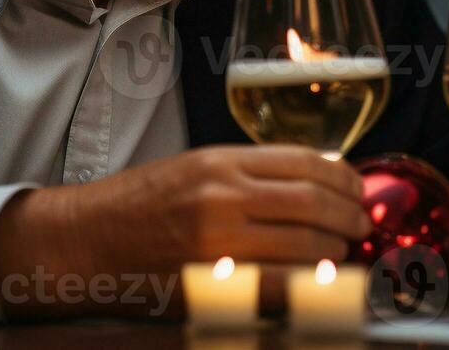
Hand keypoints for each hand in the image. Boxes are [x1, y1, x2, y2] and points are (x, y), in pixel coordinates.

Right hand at [0, 145, 370, 317]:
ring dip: (336, 252)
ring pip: (305, 247)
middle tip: (361, 224)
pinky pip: (279, 287)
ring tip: (342, 252)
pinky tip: (320, 282)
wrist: (87, 240)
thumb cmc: (141, 203)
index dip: (343, 178)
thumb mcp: (196, 167)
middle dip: (349, 217)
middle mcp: (222, 197)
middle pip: (313, 204)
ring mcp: (218, 243)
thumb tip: (317, 182)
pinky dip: (309, 285)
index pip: (305, 163)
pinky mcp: (212, 284)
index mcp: (221, 162)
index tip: (357, 190)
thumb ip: (253, 173)